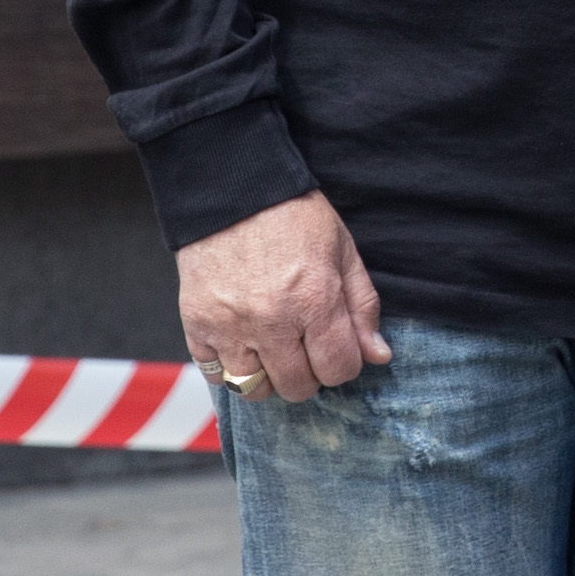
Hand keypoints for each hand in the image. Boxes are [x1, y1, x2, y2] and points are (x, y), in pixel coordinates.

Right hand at [177, 193, 382, 405]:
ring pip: (252, 388)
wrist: (232, 187)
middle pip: (297, 387)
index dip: (343, 364)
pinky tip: (241, 345)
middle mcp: (271, 321)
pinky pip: (212, 372)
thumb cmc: (293, 215)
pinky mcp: (196, 322)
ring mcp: (229, 325)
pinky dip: (227, 367)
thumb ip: (362, 307)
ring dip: (268, 378)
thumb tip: (378, 355)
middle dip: (309, 374)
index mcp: (314, 301)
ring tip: (272, 351)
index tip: (336, 348)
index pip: (338, 370)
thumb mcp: (343, 251)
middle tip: (305, 348)